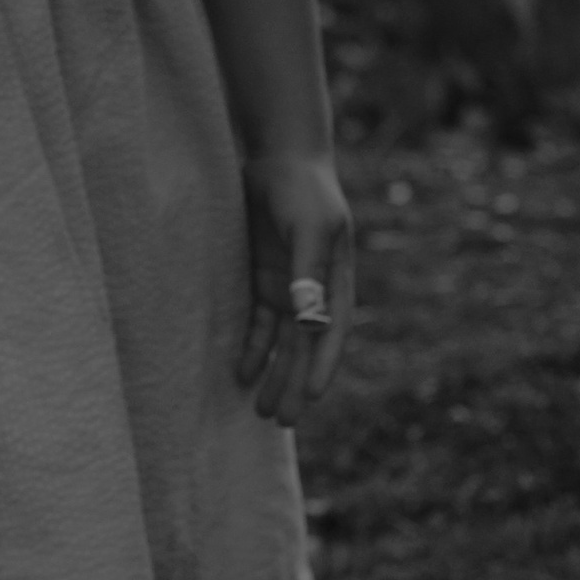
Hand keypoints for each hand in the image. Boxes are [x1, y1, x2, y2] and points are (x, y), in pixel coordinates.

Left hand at [238, 151, 354, 426]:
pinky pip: (258, 323)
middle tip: (283, 422)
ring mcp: (287, 286)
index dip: (323, 366)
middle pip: (305, 347)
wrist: (278, 157)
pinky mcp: (261, 279)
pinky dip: (253, 348)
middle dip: (295, 384)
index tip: (313, 398)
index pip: (332, 333)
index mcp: (336, 280)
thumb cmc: (302, 189)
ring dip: (274, 374)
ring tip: (263, 411)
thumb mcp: (310, 227)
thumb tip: (309, 322)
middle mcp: (314, 290)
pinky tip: (243, 373)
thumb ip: (308, 272)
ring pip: (281, 343)